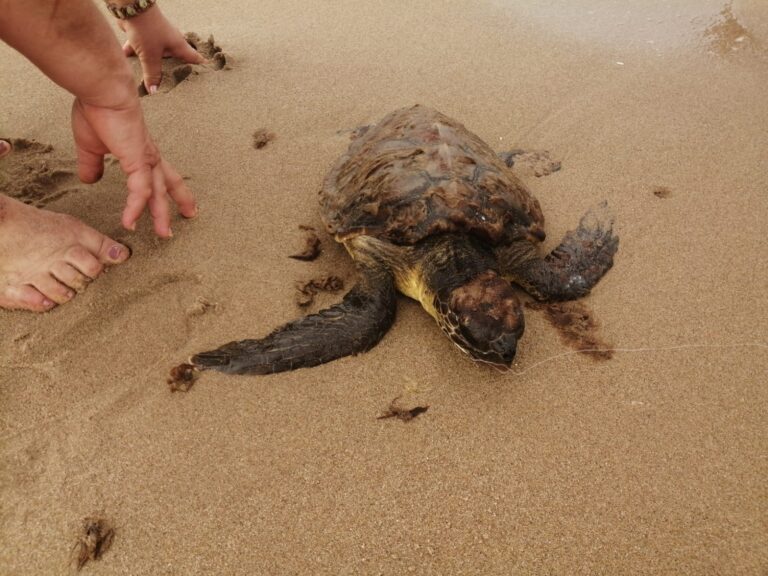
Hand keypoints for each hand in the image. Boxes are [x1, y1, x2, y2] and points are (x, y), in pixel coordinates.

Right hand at [71, 96, 197, 236]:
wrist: (102, 91)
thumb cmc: (97, 110)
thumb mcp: (90, 145)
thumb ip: (91, 165)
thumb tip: (89, 180)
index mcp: (140, 150)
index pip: (158, 172)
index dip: (166, 184)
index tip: (170, 194)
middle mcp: (148, 156)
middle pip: (170, 182)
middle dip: (181, 199)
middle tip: (191, 214)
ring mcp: (145, 159)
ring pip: (159, 193)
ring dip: (161, 215)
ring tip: (165, 235)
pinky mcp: (138, 161)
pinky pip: (140, 191)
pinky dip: (135, 207)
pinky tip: (129, 221)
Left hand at [118, 5, 203, 93]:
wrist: (131, 6)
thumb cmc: (148, 30)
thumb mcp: (150, 56)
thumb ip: (152, 74)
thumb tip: (154, 92)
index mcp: (179, 46)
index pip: (194, 58)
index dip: (201, 67)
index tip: (206, 75)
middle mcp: (170, 41)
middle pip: (176, 57)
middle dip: (176, 68)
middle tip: (179, 81)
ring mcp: (158, 37)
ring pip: (158, 53)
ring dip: (154, 62)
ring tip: (152, 75)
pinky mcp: (145, 33)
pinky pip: (142, 47)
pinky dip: (137, 54)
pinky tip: (129, 60)